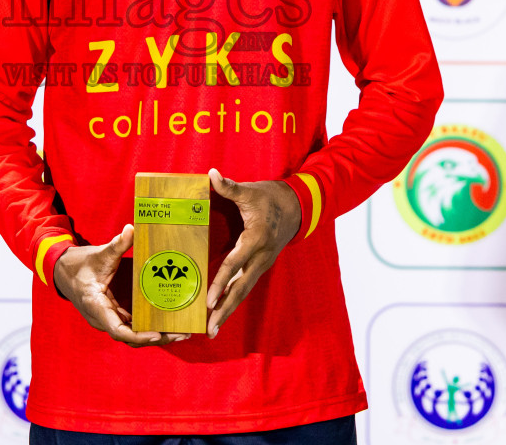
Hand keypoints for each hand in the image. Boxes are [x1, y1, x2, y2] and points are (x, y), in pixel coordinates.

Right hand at [53, 224, 190, 347]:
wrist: (63, 271)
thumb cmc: (79, 265)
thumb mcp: (98, 254)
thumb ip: (116, 245)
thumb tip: (131, 229)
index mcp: (97, 307)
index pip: (118, 330)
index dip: (138, 335)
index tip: (157, 334)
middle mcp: (103, 318)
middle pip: (131, 337)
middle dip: (156, 338)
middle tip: (182, 333)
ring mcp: (109, 318)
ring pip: (133, 334)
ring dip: (156, 335)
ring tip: (181, 331)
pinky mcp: (114, 314)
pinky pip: (132, 325)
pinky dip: (149, 327)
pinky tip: (168, 322)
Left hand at [206, 168, 300, 337]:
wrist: (297, 206)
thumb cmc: (270, 198)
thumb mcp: (250, 191)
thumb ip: (229, 187)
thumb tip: (211, 174)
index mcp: (255, 239)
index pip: (234, 265)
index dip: (220, 284)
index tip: (208, 302)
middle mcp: (260, 257)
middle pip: (240, 289)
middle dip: (224, 309)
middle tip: (210, 329)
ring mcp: (263, 264)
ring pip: (244, 291)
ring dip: (229, 310)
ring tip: (213, 330)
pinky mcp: (262, 266)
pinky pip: (246, 286)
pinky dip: (234, 300)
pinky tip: (222, 312)